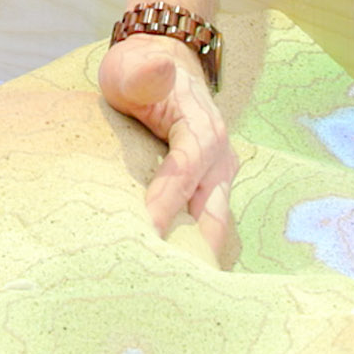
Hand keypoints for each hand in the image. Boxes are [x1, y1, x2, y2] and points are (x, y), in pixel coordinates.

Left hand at [101, 33, 238, 266]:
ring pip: (212, 225)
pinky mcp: (211, 188)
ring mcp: (218, 176)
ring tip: (172, 291)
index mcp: (203, 131)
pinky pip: (205, 222)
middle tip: (164, 284)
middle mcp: (219, 159)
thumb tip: (157, 66)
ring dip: (195, 255)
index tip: (144, 232)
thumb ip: (144, 72)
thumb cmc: (140, 70)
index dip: (166, 204)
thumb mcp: (134, 67)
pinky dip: (192, 248)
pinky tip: (174, 275)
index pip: (183, 174)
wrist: (163, 62)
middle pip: (210, 214)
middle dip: (191, 250)